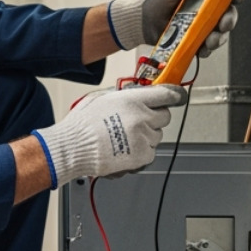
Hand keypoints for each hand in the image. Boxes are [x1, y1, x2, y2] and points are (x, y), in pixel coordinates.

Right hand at [32, 85, 186, 185]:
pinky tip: (125, 149)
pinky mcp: (142, 156)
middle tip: (138, 122)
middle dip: (154, 119)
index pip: (165, 95)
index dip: (172, 96)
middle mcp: (141, 118)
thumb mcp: (101, 98)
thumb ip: (123, 96)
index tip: (177, 96)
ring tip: (125, 138)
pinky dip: (141, 153)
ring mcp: (143, 138)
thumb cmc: (82, 125)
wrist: (73, 148)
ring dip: (146, 137)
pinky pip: (151, 153)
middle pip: (164, 117)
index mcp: (132, 100)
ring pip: (157, 136)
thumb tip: (135, 96)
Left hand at [107, 0, 245, 56]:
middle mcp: (205, 7)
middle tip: (224, 25)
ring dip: (220, 38)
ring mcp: (201, 25)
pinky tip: (201, 49)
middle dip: (230, 20)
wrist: (138, 22)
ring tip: (210, 41)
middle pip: (228, 12)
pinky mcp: (194, 40)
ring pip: (220, 32)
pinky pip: (206, 46)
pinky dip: (206, 49)